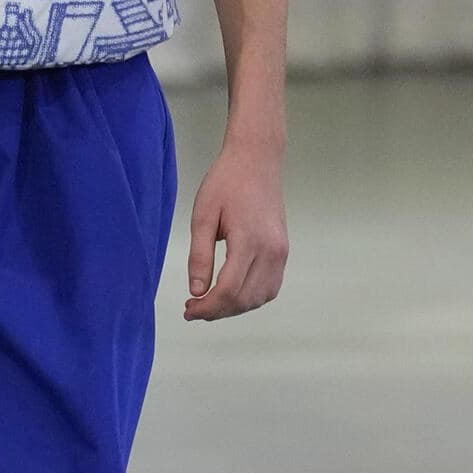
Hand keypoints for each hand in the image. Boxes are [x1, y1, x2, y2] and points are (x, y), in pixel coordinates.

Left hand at [184, 136, 287, 320]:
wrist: (256, 160)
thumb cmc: (226, 182)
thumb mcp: (203, 216)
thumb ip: (199, 256)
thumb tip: (196, 291)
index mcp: (250, 241)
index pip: (228, 290)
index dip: (207, 307)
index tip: (188, 309)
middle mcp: (272, 251)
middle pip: (245, 299)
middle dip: (218, 311)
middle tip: (193, 310)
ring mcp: (281, 252)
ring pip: (260, 298)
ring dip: (235, 308)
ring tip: (210, 304)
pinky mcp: (283, 250)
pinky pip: (270, 287)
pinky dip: (251, 298)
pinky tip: (232, 294)